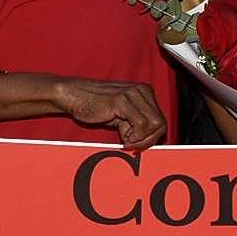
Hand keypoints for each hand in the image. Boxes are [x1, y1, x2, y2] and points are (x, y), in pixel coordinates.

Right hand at [50, 77, 168, 149]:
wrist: (74, 95)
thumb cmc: (96, 106)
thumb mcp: (123, 115)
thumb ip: (138, 124)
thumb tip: (151, 140)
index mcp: (145, 92)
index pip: (162, 121)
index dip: (151, 137)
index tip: (137, 143)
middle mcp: (142, 90)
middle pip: (161, 124)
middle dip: (148, 140)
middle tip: (131, 144)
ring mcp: (133, 94)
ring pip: (154, 126)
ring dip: (140, 139)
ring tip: (126, 139)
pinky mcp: (122, 101)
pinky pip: (141, 125)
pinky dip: (134, 137)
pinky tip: (123, 137)